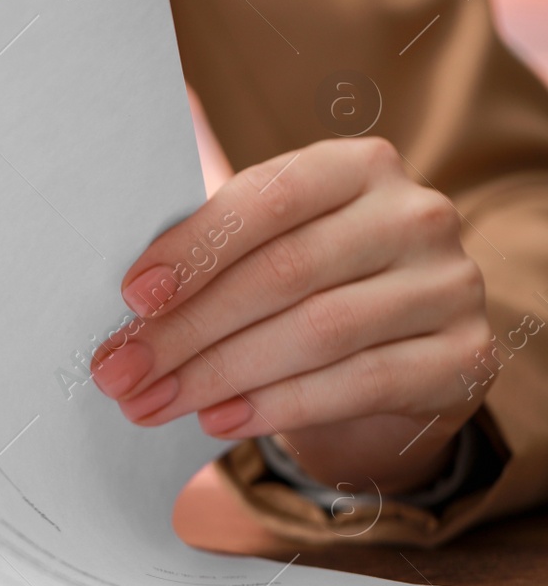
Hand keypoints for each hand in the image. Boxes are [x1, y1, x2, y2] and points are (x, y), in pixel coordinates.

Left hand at [90, 137, 490, 493]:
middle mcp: (415, 215)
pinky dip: (278, 406)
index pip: (268, 198)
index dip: (195, 248)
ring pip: (317, 332)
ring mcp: (449, 285)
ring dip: (218, 375)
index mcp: (357, 166)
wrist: (396, 360)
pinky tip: (220, 419)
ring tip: (154, 402)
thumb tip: (139, 249)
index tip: (131, 298)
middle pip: (284, 273)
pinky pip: (358, 383)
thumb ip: (212, 236)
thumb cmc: (306, 288)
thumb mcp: (264, 247)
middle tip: (120, 371)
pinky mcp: (464, 357)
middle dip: (188, 329)